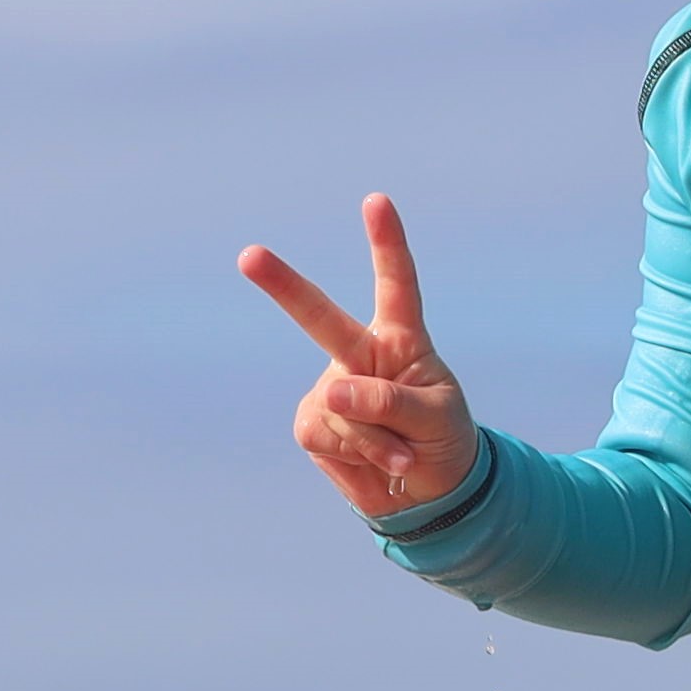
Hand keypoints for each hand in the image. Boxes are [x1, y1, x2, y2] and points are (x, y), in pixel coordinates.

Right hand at [242, 194, 477, 518]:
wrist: (427, 489)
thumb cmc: (441, 439)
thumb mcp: (434, 418)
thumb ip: (390, 402)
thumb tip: (330, 391)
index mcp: (401, 339)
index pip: (395, 285)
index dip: (386, 244)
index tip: (376, 201)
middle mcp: (359, 354)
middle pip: (319, 317)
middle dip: (282, 286)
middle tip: (249, 256)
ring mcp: (331, 389)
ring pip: (339, 407)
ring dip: (375, 440)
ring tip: (400, 454)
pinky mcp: (313, 423)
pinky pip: (326, 435)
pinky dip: (357, 457)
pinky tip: (375, 466)